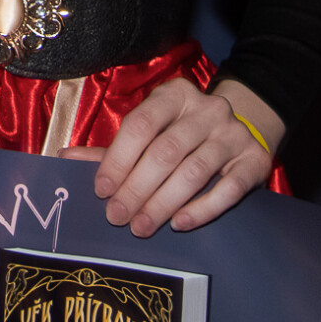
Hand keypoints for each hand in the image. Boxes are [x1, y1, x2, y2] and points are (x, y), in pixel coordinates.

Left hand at [62, 76, 279, 235]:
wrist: (240, 131)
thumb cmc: (181, 134)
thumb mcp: (150, 131)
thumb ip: (112, 149)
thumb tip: (65, 160)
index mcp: (175, 95)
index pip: (141, 124)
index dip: (118, 158)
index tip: (101, 190)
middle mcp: (208, 109)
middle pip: (166, 151)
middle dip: (137, 187)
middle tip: (117, 217)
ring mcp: (234, 134)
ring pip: (195, 171)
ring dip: (164, 203)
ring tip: (142, 226)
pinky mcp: (255, 161)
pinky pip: (228, 189)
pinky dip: (202, 208)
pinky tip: (179, 223)